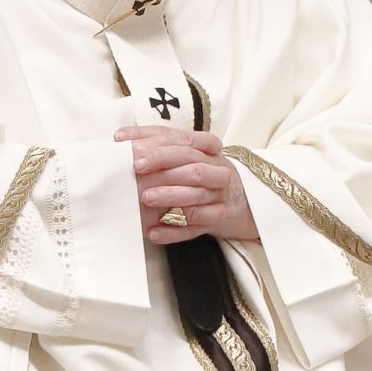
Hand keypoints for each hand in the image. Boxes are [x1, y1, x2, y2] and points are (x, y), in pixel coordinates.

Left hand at [113, 125, 258, 244]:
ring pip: (197, 195)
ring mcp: (222, 196)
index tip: (130, 146)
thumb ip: (163, 147)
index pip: (184, 140)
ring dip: (170, 196)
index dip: (157, 142)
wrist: (249, 207)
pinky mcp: (222, 220)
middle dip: (163, 163)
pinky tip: (154, 232)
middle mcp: (217, 171)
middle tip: (137, 168)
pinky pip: (198, 227)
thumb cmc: (208, 179)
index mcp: (208, 152)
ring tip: (146, 198)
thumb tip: (122, 138)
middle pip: (192, 165)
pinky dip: (175, 230)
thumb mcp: (193, 158)